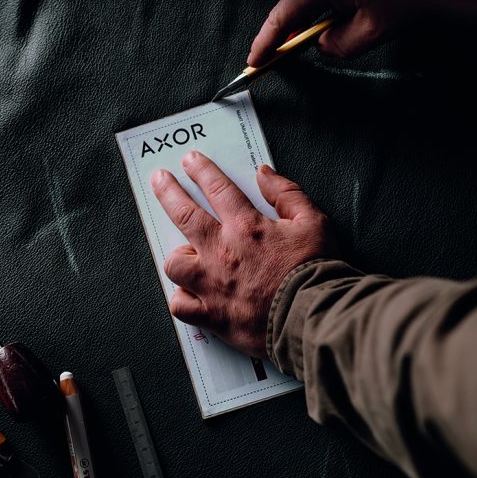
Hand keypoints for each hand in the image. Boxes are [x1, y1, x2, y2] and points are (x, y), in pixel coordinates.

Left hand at [150, 151, 336, 357]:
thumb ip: (286, 194)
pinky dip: (183, 299)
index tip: (189, 160)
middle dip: (168, 192)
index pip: (217, 189)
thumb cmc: (317, 269)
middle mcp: (222, 253)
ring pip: (175, 264)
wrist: (317, 317)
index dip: (201, 171)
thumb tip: (263, 173)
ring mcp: (213, 286)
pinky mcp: (213, 317)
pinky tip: (189, 294)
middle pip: (184, 215)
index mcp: (246, 228)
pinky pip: (181, 306)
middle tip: (159, 179)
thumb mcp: (313, 221)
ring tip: (185, 253)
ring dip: (178, 255)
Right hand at [248, 0, 418, 64]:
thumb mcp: (373, 29)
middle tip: (271, 58)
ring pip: (308, 1)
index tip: (255, 60)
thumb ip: (339, 45)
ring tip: (303, 45)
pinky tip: (329, 26)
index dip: (266, 42)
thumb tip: (324, 46)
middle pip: (291, 7)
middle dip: (284, 34)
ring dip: (306, 24)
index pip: (282, 17)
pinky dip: (321, 12)